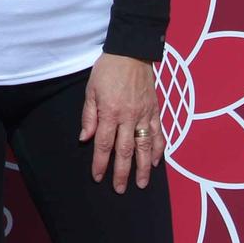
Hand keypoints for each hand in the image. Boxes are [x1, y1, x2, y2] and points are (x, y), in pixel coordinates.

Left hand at [79, 53, 163, 193]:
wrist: (131, 52)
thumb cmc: (107, 70)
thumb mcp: (91, 90)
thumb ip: (89, 115)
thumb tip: (85, 138)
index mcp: (110, 112)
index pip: (103, 144)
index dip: (100, 163)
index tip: (98, 177)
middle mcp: (128, 116)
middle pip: (125, 150)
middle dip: (122, 172)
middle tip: (120, 189)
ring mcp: (144, 114)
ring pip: (145, 146)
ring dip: (143, 167)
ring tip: (141, 183)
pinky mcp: (155, 110)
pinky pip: (158, 134)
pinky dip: (158, 149)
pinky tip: (155, 162)